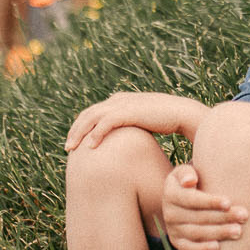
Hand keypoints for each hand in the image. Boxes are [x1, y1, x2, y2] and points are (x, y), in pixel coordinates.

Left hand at [64, 91, 195, 150]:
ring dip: (80, 133)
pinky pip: (106, 122)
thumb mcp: (143, 122)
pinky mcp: (129, 111)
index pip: (93, 112)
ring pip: (92, 118)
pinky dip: (96, 134)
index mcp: (120, 101)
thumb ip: (131, 127)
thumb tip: (125, 141)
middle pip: (88, 114)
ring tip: (72, 148)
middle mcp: (118, 100)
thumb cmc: (167, 121)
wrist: (183, 113)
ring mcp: (123, 104)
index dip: (81, 126)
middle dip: (75, 130)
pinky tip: (91, 147)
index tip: (75, 142)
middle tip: (67, 147)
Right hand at [159, 165, 248, 249]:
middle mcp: (169, 213)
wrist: (180, 198)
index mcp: (171, 193)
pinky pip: (188, 248)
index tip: (228, 202)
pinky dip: (202, 249)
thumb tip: (190, 180)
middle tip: (243, 216)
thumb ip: (187, 172)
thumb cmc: (190, 180)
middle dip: (222, 217)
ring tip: (238, 231)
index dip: (210, 202)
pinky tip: (218, 247)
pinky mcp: (177, 242)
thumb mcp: (185, 172)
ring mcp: (173, 229)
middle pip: (198, 217)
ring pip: (196, 233)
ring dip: (218, 233)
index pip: (191, 199)